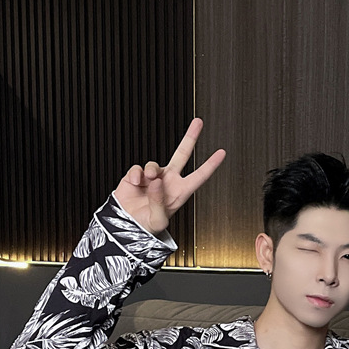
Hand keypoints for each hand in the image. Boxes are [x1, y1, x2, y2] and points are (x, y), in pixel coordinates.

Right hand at [114, 118, 225, 233]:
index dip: (210, 165)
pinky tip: (135, 183)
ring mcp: (153, 177)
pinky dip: (136, 174)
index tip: (221, 153)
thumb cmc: (147, 225)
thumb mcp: (159, 220)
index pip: (199, 176)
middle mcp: (168, 181)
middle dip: (190, 137)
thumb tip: (156, 181)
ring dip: (151, 171)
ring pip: (154, 163)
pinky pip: (137, 168)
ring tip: (148, 182)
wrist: (127, 225)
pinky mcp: (137, 175)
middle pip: (182, 154)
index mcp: (180, 192)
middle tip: (198, 122)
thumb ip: (159, 201)